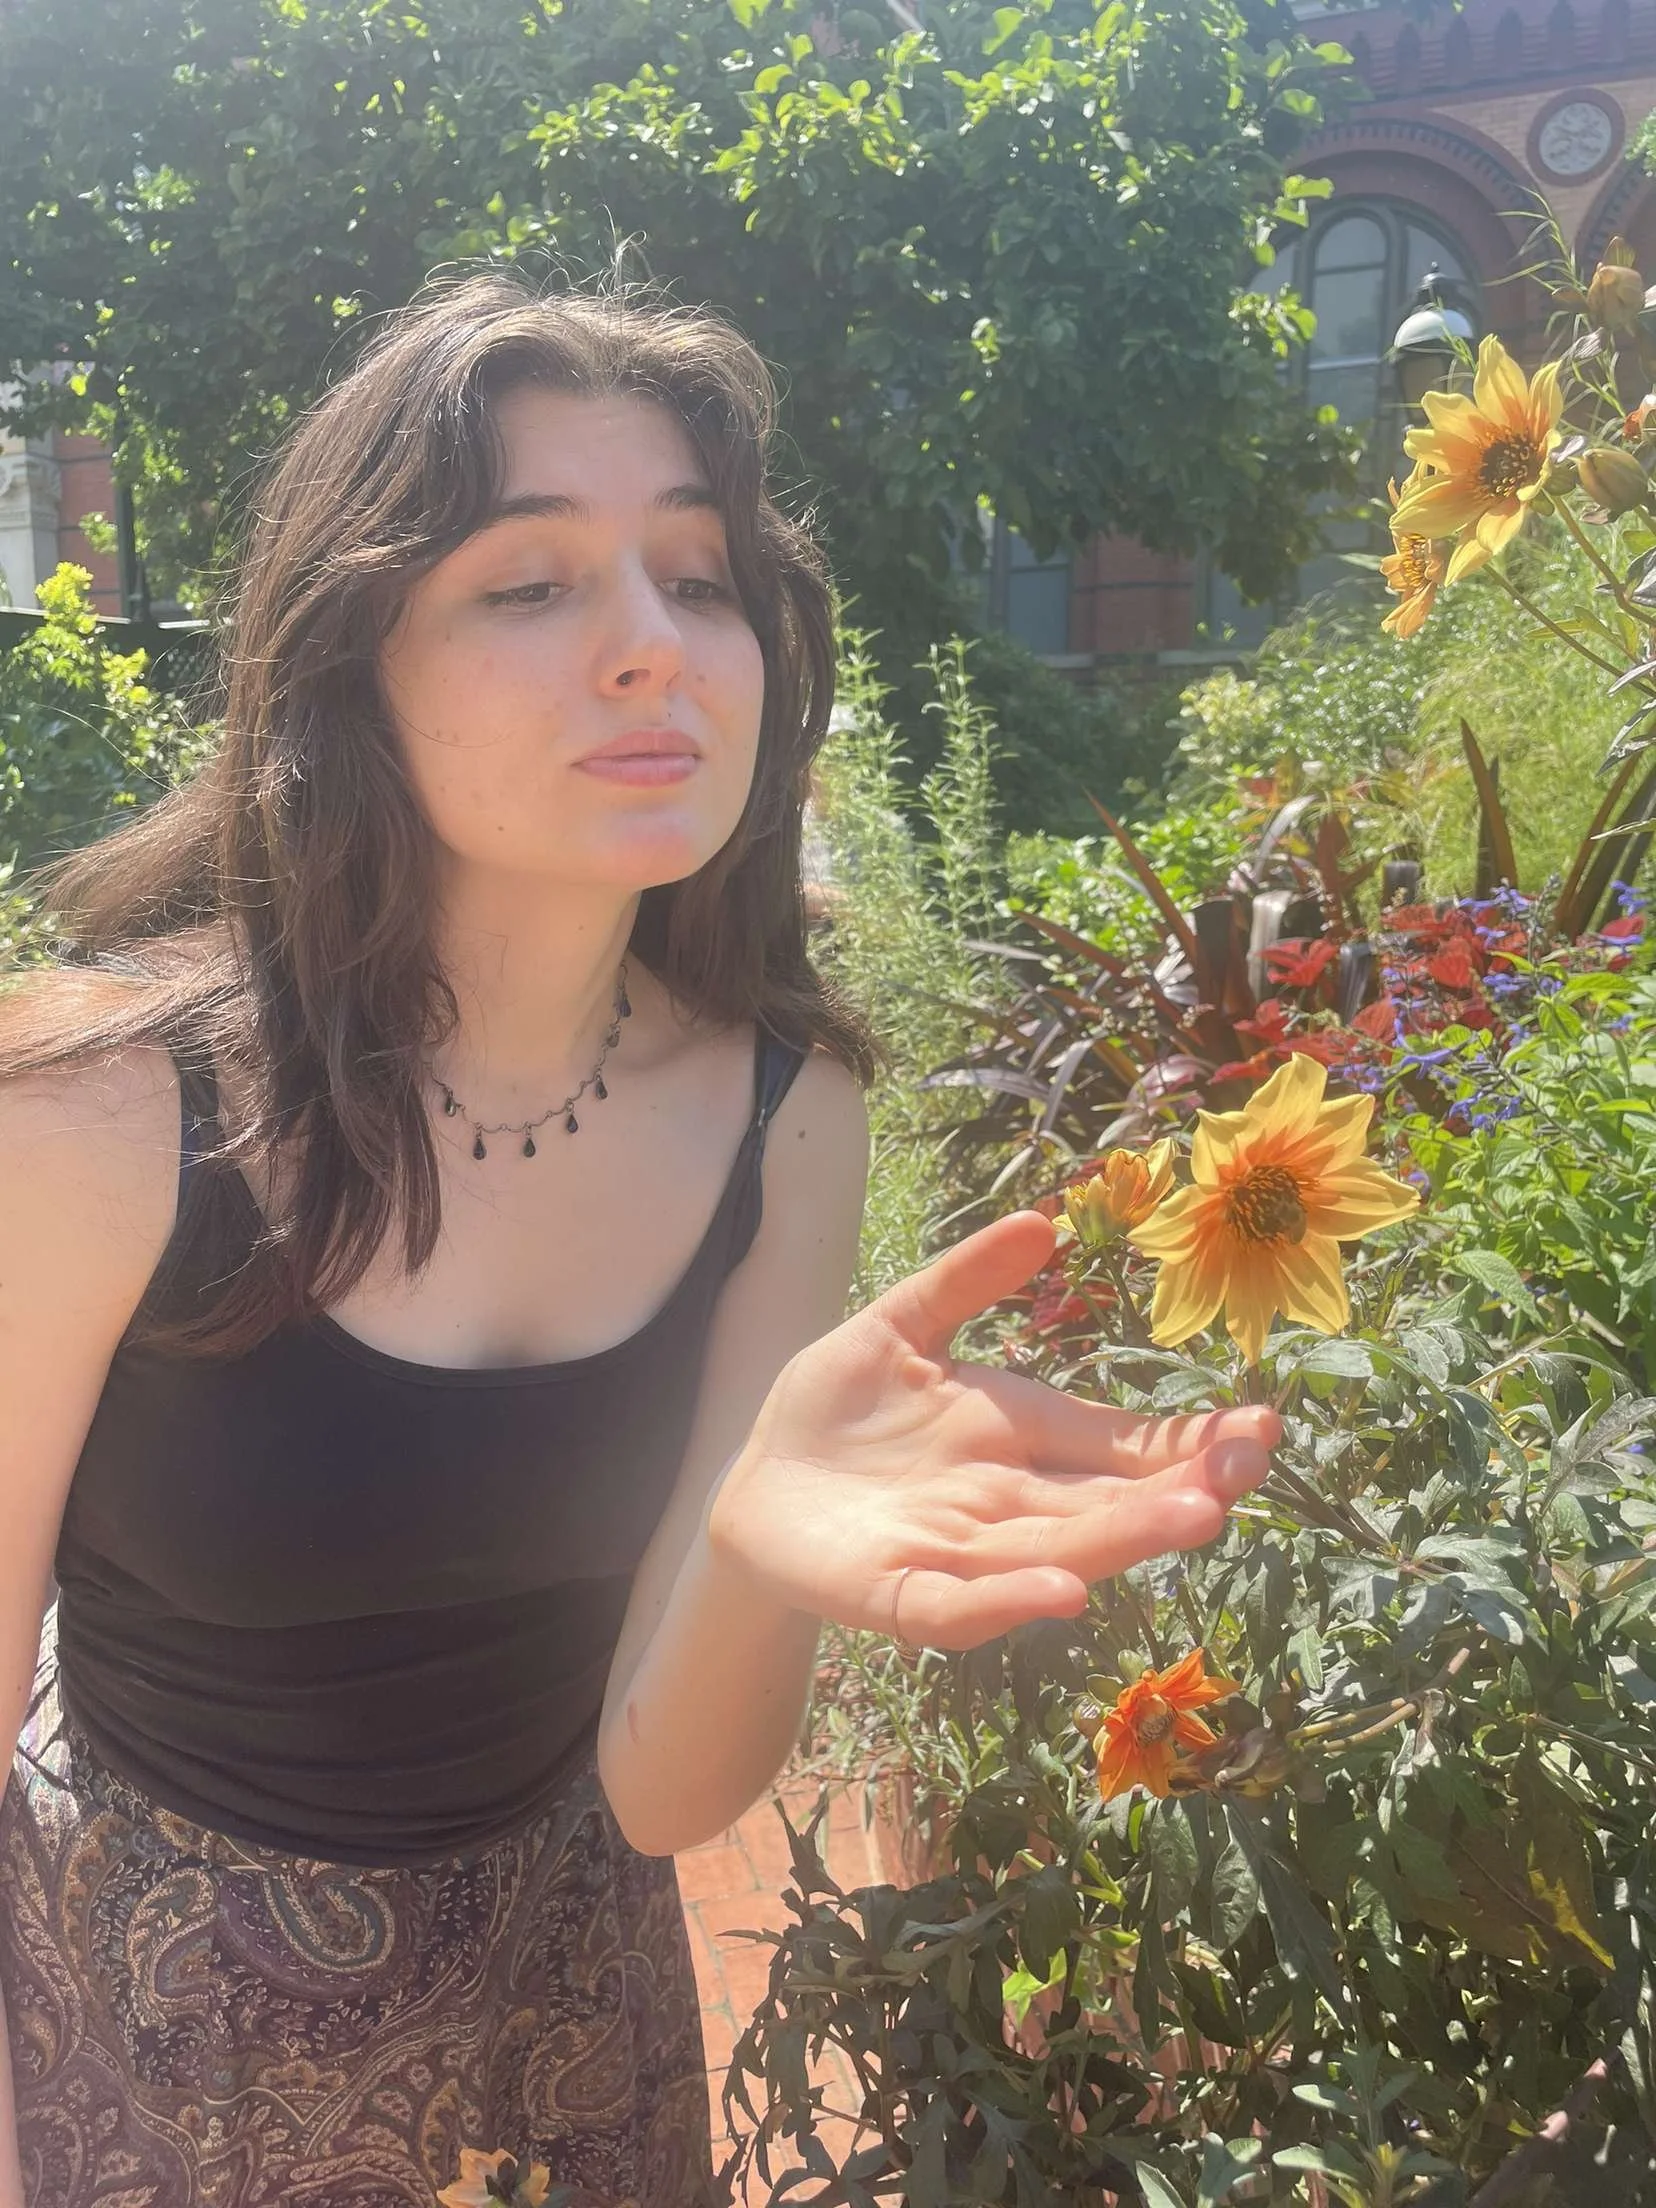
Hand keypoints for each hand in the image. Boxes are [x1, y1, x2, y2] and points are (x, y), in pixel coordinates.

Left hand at [707, 1210, 1279, 1651]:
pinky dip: (1007, 1601)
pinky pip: (956, 1607)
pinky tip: (1062, 1592)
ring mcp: (955, 1554)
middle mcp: (1006, 1503)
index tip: (1262, 1425)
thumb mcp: (901, 1327)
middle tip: (1246, 1473)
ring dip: (1120, 1540)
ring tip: (1192, 1519)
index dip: (1190, 1442)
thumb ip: (965, 1279)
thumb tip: (1042, 1221)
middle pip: (1106, 1503)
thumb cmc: (840, 1410)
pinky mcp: (890, 1594)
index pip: (1123, 1446)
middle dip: (1178, 1493)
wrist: (756, 1486)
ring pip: (1053, 1552)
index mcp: (1020, 1436)